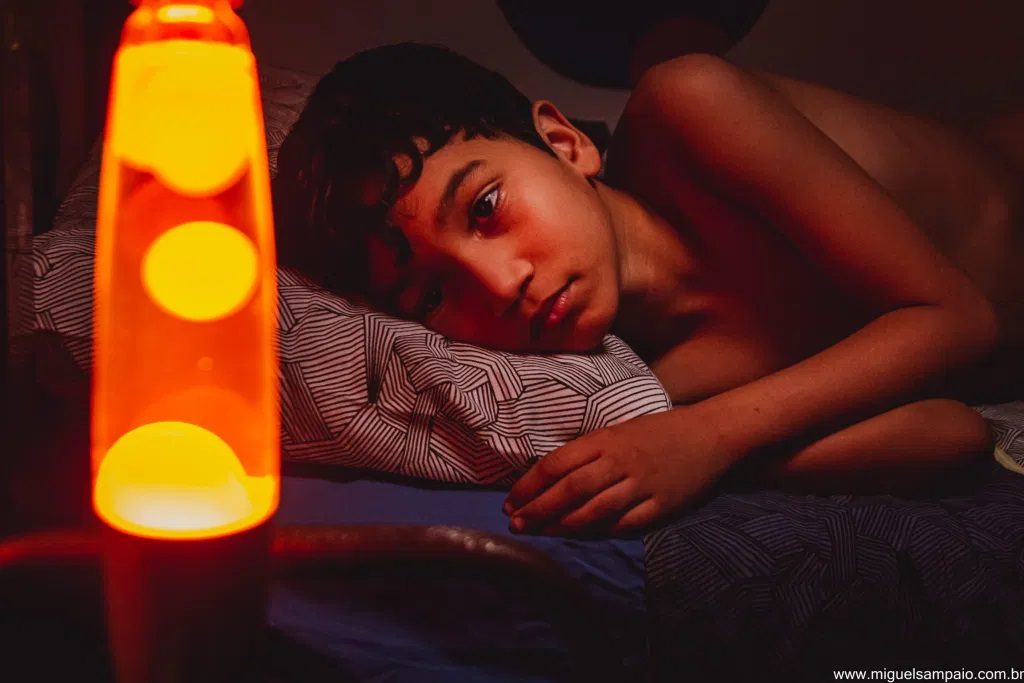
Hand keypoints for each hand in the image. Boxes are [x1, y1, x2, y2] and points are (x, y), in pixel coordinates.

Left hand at [503, 407, 738, 536]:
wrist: (709, 432)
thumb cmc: (657, 430)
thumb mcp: (617, 430)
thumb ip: (587, 452)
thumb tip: (548, 477)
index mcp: (604, 440)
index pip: (556, 464)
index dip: (528, 486)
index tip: (510, 502)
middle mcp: (619, 462)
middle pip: (569, 490)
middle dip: (538, 510)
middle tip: (516, 525)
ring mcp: (642, 484)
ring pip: (595, 510)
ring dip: (564, 525)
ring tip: (543, 533)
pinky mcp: (662, 504)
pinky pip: (627, 523)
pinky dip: (603, 532)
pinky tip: (585, 536)